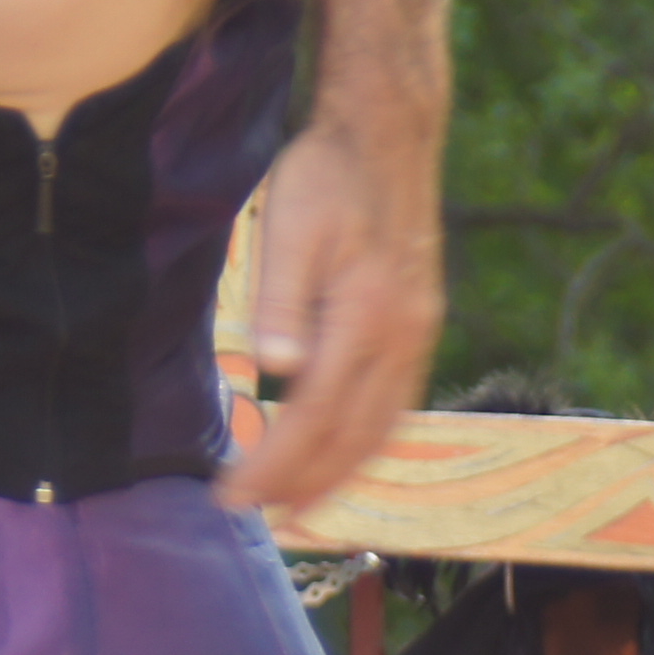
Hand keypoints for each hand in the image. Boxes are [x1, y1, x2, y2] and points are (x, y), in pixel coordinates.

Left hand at [219, 115, 444, 524]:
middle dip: (305, 486)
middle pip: (353, 437)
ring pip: (382, 428)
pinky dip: (367, 442)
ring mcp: (418, 333)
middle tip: (259, 520)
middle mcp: (402, 337)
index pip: (313, 417)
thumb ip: (283, 299)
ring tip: (300, 507)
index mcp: (366, 319)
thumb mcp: (290, 226)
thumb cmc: (328, 174)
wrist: (389, 134)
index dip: (274, 465)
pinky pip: (397, 404)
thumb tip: (276, 366)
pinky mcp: (421, 324)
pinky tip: (343, 451)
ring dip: (341, 475)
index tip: (232, 494)